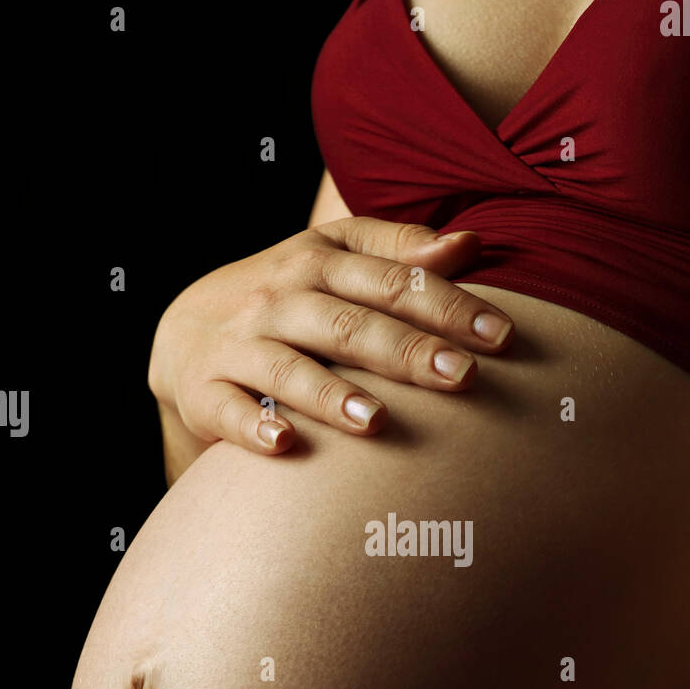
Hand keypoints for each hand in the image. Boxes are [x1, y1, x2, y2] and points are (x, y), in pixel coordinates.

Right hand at [148, 221, 513, 456]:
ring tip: (376, 421)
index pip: (392, 281)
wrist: (186, 329)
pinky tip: (285, 445)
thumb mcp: (334, 258)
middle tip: (463, 378)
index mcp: (319, 262)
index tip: (503, 336)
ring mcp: (240, 346)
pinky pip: (230, 410)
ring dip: (331, 394)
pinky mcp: (206, 391)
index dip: (449, 305)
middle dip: (407, 351)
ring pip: (289, 368)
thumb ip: (399, 251)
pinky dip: (254, 427)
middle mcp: (280, 299)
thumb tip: (470, 244)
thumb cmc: (286, 295)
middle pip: (349, 324)